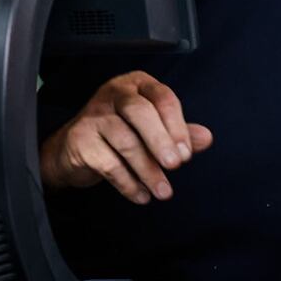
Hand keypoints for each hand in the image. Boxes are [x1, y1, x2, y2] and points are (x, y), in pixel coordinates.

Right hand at [40, 71, 212, 203]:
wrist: (74, 148)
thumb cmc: (119, 132)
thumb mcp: (151, 127)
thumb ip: (178, 131)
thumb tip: (206, 138)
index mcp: (137, 84)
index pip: (162, 97)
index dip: (177, 126)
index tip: (186, 153)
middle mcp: (114, 94)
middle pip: (140, 112)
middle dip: (161, 141)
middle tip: (175, 166)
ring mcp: (94, 115)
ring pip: (125, 141)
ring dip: (148, 170)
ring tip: (163, 192)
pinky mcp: (80, 139)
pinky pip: (109, 163)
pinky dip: (128, 183)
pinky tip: (142, 195)